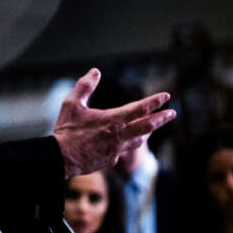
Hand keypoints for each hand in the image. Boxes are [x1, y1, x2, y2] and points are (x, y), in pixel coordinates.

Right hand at [52, 69, 173, 179]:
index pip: (140, 108)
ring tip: (153, 126)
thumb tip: (95, 71)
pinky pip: (124, 150)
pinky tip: (126, 140)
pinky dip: (128, 143)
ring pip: (139, 140)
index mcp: (113, 120)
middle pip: (148, 126)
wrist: (60, 158)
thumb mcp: (72, 103)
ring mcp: (116, 150)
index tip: (166, 96)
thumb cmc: (66, 130)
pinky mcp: (110, 160)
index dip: (155, 101)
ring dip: (148, 132)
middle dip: (162, 119)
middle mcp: (119, 135)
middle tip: (172, 114)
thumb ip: (85, 86)